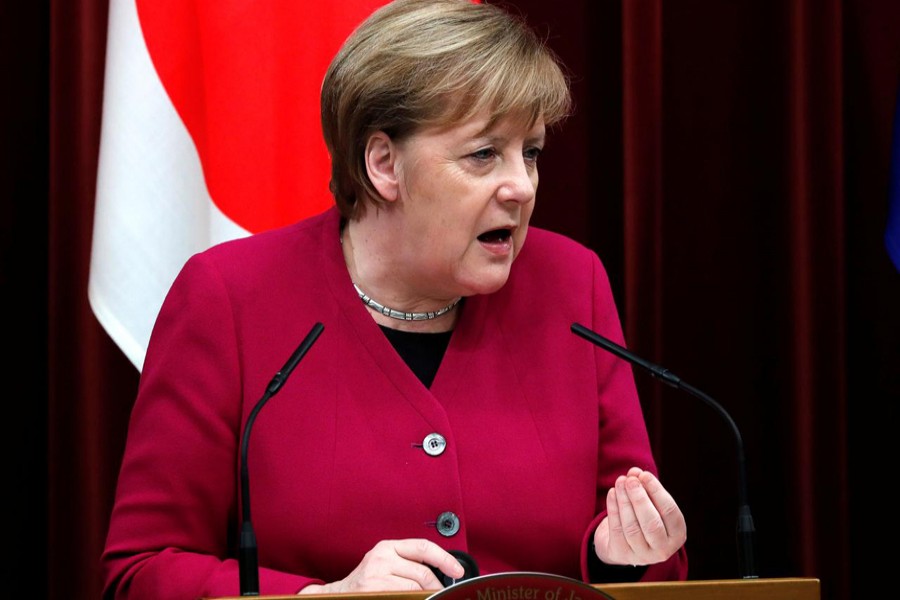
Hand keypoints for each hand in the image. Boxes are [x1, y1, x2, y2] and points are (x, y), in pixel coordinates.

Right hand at [298, 539, 464, 593]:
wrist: (337, 596)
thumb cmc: (366, 582)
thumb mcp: (386, 564)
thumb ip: (409, 563)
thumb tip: (442, 573)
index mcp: (388, 547)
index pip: (424, 547)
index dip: (445, 559)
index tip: (457, 571)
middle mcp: (381, 557)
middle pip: (423, 573)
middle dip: (436, 587)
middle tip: (440, 594)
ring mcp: (376, 576)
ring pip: (415, 588)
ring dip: (425, 597)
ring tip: (424, 598)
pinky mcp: (374, 591)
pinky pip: (405, 597)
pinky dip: (413, 599)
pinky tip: (411, 599)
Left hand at [593, 467, 686, 566]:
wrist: (628, 543)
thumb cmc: (646, 517)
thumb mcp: (652, 504)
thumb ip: (646, 488)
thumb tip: (635, 472)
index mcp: (677, 535)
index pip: (670, 512)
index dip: (657, 492)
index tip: (644, 475)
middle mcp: (663, 549)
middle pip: (651, 524)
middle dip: (640, 499)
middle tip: (631, 480)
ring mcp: (642, 555)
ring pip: (632, 528)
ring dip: (624, 502)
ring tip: (620, 482)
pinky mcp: (623, 554)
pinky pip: (617, 530)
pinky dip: (613, 509)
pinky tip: (612, 493)